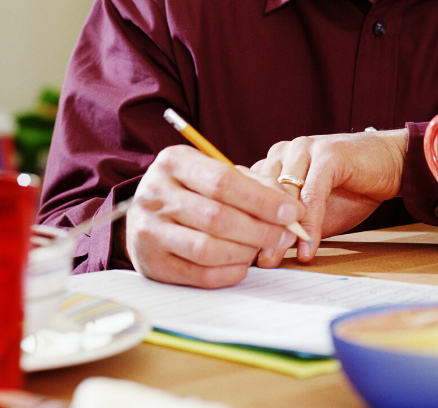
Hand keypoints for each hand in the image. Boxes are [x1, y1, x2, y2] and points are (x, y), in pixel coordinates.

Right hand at [124, 145, 302, 287]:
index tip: (292, 211)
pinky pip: (201, 275)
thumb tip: (291, 209)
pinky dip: (231, 272)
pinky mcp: (152, 264)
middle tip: (286, 235)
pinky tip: (243, 262)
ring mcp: (148, 231)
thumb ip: (254, 184)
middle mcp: (154, 195)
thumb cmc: (191, 191)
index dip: (262, 200)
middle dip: (261, 229)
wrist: (145, 215)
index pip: (223, 182)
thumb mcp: (215, 173)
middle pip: (217, 217)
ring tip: (263, 247)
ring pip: (209, 249)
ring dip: (247, 252)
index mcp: (172, 162)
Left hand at [250, 129, 407, 266]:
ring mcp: (305, 149)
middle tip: (256, 262)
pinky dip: (310, 224)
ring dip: (280, 230)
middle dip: (258, 230)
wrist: (393, 164)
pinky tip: (308, 247)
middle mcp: (284, 151)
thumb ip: (291, 225)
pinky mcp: (328, 155)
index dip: (245, 222)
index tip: (242, 255)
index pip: (248, 191)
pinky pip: (312, 195)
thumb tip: (264, 253)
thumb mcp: (315, 212)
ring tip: (276, 259)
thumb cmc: (352, 189)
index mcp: (275, 161)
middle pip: (262, 194)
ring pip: (284, 194)